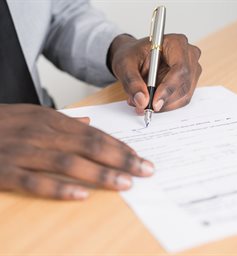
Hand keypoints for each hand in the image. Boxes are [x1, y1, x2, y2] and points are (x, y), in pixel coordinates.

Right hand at [0, 105, 153, 199]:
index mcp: (51, 120)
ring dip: (101, 175)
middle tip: (145, 170)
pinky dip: (60, 190)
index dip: (118, 146)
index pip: (94, 134)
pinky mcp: (6, 172)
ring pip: (70, 164)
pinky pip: (37, 183)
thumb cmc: (5, 122)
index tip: (138, 157)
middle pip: (91, 147)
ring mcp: (25, 153)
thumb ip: (65, 121)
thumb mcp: (36, 114)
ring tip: (126, 184)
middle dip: (121, 159)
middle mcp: (43, 134)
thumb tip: (90, 123)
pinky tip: (82, 196)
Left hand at [109, 34, 201, 113]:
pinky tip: (150, 101)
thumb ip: (132, 82)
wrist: (134, 58)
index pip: (180, 68)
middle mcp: (188, 55)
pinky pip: (180, 100)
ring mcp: (191, 70)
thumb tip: (142, 101)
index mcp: (176, 43)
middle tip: (143, 106)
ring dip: (162, 105)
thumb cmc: (132, 56)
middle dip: (163, 100)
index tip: (154, 103)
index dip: (168, 88)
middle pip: (183, 85)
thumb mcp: (125, 66)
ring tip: (142, 102)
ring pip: (183, 96)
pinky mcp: (188, 83)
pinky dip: (164, 105)